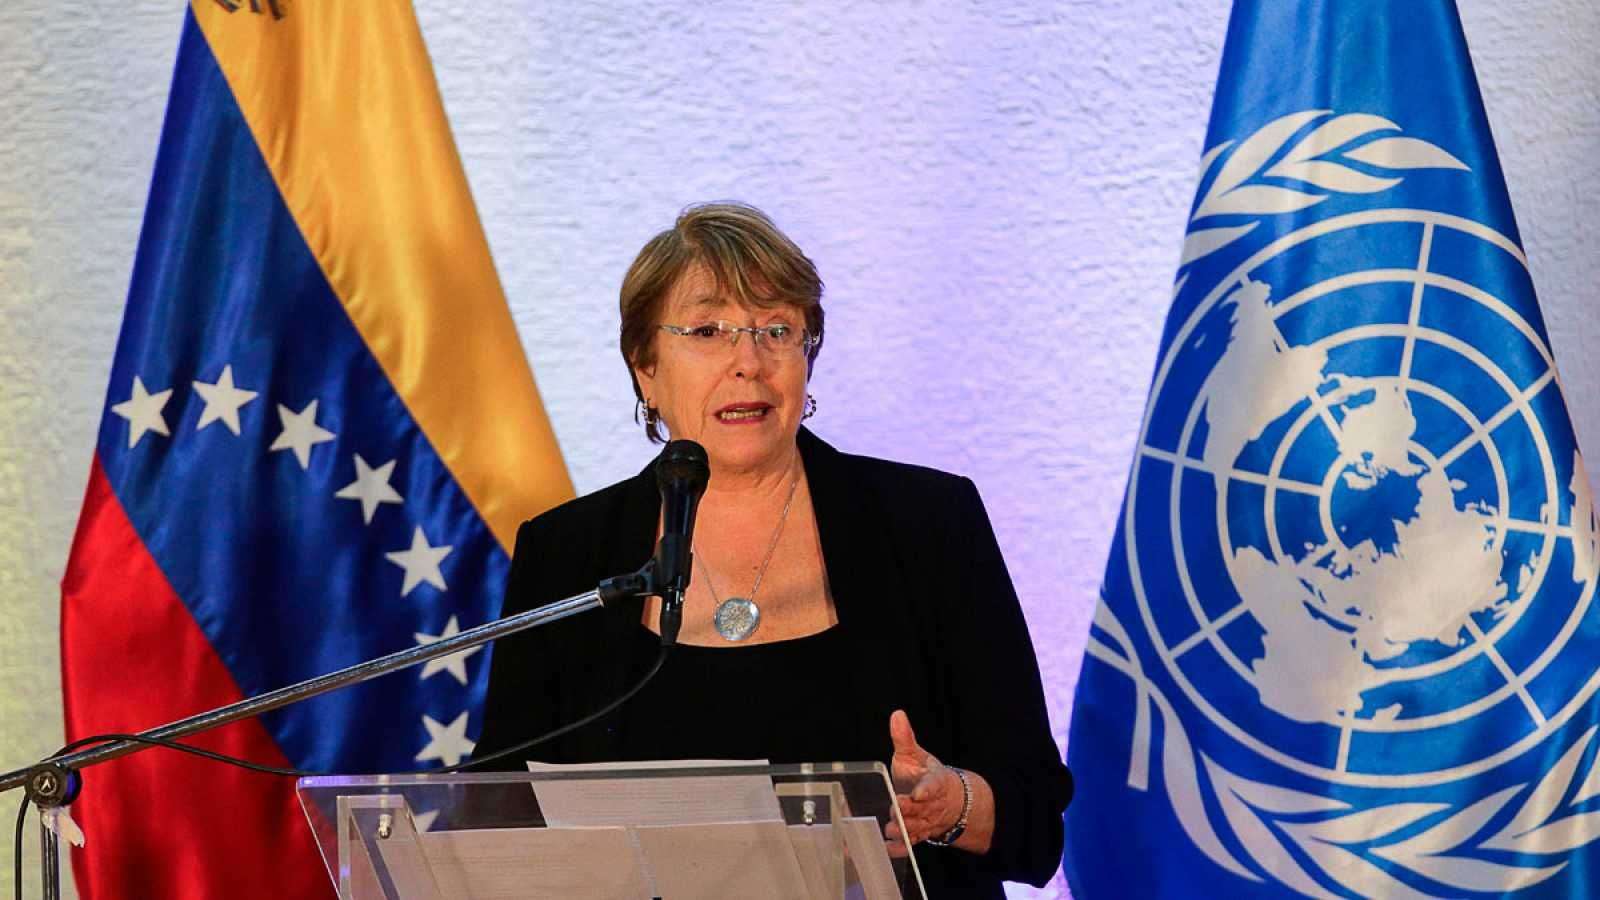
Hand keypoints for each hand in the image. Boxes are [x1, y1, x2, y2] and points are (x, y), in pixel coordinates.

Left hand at [883, 710, 964, 848]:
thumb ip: (905, 738)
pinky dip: (899, 848)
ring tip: (891, 828)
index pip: (933, 785)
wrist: (948, 801)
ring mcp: (926, 822)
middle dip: (910, 810)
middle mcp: (932, 804)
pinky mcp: (917, 835)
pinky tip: (887, 847)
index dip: (926, 790)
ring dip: (905, 829)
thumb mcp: (916, 755)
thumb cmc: (925, 775)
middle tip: (897, 808)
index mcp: (935, 782)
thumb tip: (897, 715)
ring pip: (917, 827)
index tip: (918, 793)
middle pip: (923, 808)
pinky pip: (910, 844)